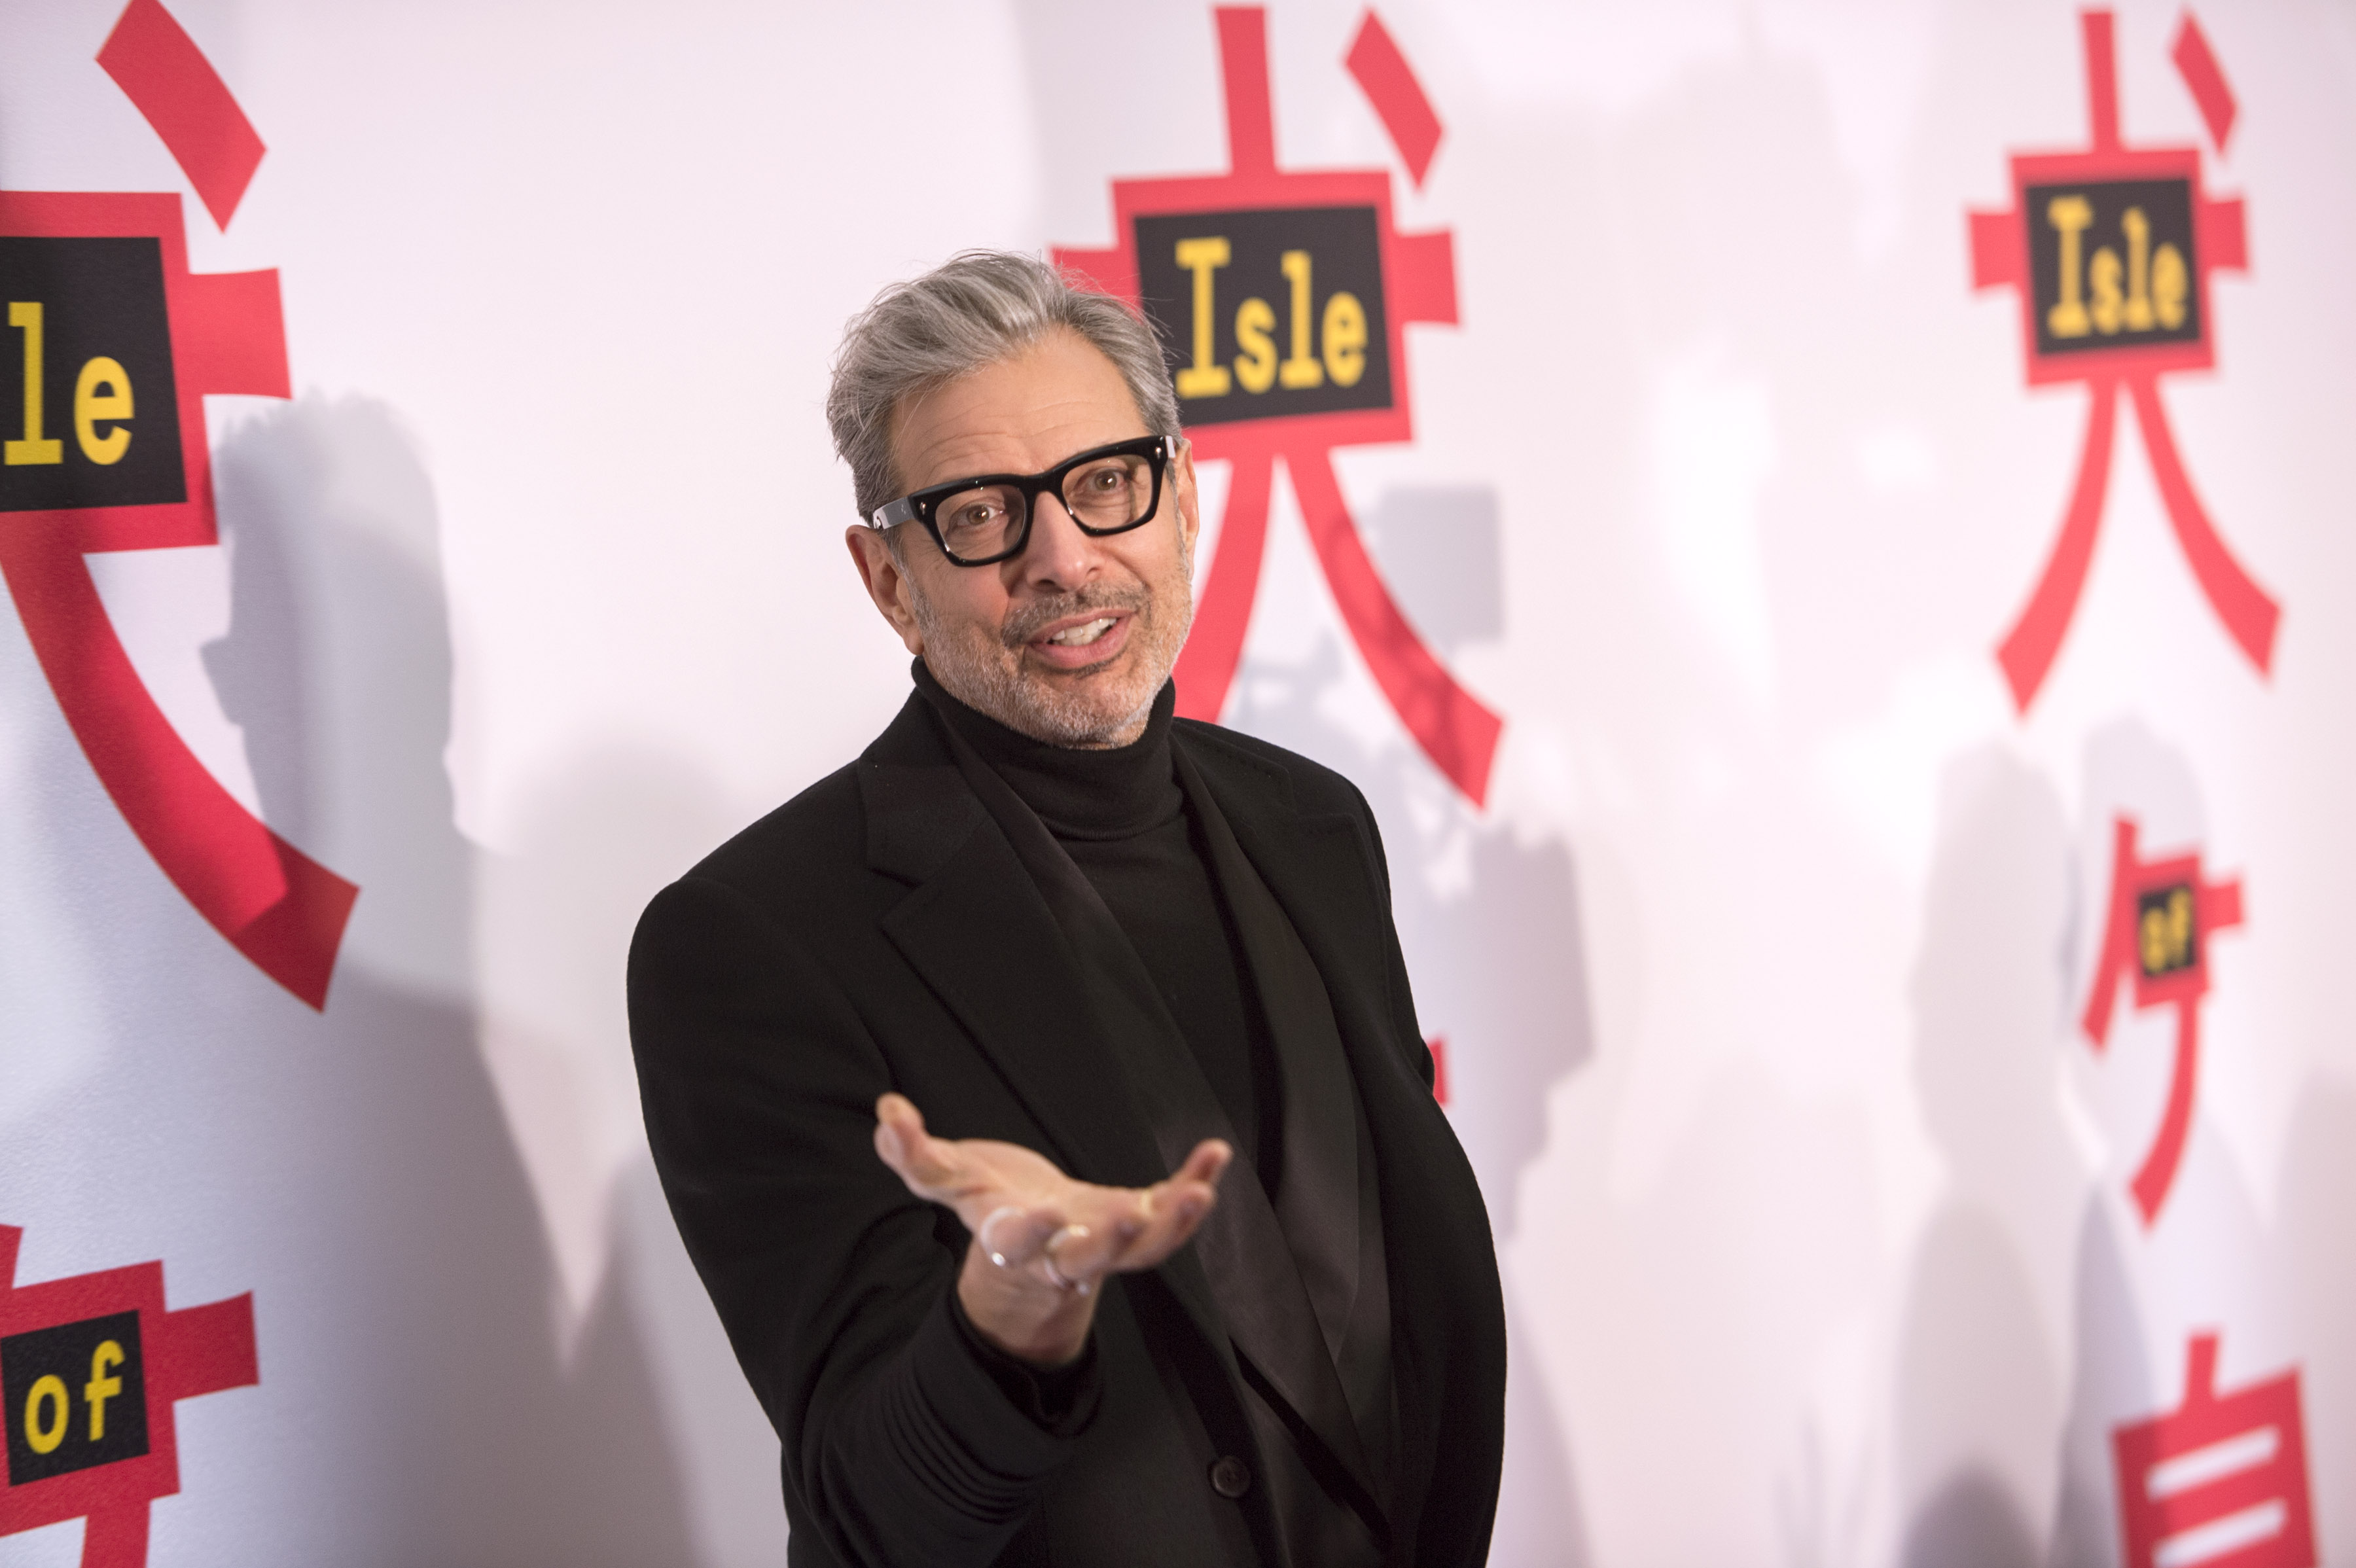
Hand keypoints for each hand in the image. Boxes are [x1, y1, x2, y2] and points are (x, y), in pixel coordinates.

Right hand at [873, 1093, 1229, 1367]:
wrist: (1033, 1246)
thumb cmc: (988, 1203)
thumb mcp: (945, 1181)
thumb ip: (913, 1153)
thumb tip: (887, 1113)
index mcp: (1012, 1238)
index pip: (1017, 1241)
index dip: (1028, 1231)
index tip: (1039, 1213)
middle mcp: (1063, 1251)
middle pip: (1088, 1260)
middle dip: (1109, 1243)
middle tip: (1129, 1219)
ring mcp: (1106, 1244)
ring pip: (1144, 1251)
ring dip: (1173, 1226)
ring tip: (1200, 1193)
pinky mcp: (1138, 1223)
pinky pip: (1172, 1212)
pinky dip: (1196, 1185)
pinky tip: (1216, 1152)